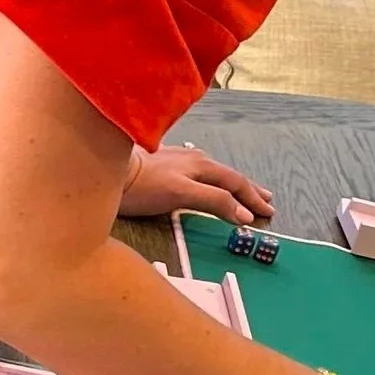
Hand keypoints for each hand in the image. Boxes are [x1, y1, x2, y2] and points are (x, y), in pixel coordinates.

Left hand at [121, 144, 273, 225]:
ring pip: (215, 172)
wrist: (107, 170)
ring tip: (246, 191)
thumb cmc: (142, 186)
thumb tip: (244, 214)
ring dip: (234, 184)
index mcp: (202, 166)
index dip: (251, 200)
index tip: (265, 214)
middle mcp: (195, 159)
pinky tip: (208, 177)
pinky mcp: (165, 162)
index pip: (235, 185)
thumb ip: (214, 202)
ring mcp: (179, 159)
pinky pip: (200, 170)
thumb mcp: (181, 194)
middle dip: (250, 190)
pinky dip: (214, 179)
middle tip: (268, 202)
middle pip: (229, 176)